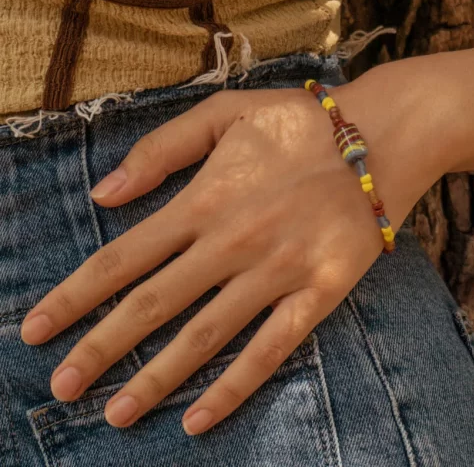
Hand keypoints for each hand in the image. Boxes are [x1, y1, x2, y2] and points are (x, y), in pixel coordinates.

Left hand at [20, 78, 443, 434]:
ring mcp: (277, 272)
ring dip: (156, 377)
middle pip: (153, 305)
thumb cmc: (300, 124)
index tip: (37, 329)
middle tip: (61, 388)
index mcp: (205, 200)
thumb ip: (163, 147)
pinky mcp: (319, 292)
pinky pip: (272, 347)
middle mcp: (232, 244)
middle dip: (101, 349)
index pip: (124, 257)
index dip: (75, 295)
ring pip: (205, 336)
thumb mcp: (226, 112)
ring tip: (115, 414)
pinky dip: (235, 385)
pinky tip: (200, 417)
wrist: (379, 137)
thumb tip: (106, 193)